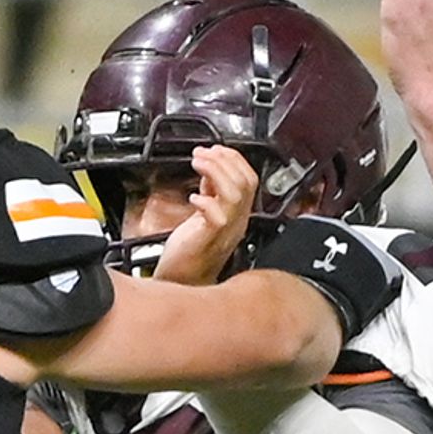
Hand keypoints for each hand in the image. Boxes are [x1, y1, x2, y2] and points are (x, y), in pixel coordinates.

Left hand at [144, 143, 257, 285]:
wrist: (183, 284)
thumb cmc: (190, 254)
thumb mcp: (205, 215)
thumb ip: (212, 193)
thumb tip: (211, 171)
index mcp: (237, 215)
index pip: (249, 179)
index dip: (234, 159)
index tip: (216, 149)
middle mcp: (237, 223)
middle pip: (246, 183)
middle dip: (224, 160)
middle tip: (203, 153)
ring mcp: (225, 232)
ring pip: (235, 194)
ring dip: (215, 172)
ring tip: (198, 163)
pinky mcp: (209, 240)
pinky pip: (217, 216)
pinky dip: (206, 201)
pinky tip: (194, 197)